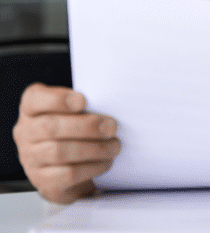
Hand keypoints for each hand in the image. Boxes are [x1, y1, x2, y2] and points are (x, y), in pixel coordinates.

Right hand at [12, 83, 119, 203]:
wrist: (67, 165)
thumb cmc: (74, 129)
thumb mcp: (75, 111)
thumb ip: (85, 105)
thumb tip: (111, 104)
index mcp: (32, 109)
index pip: (34, 99)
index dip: (57, 99)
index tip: (83, 101)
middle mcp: (26, 132)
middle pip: (50, 127)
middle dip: (86, 126)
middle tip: (111, 127)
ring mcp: (31, 158)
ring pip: (59, 152)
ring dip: (93, 148)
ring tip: (114, 146)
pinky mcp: (43, 180)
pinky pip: (66, 174)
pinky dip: (91, 167)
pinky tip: (105, 162)